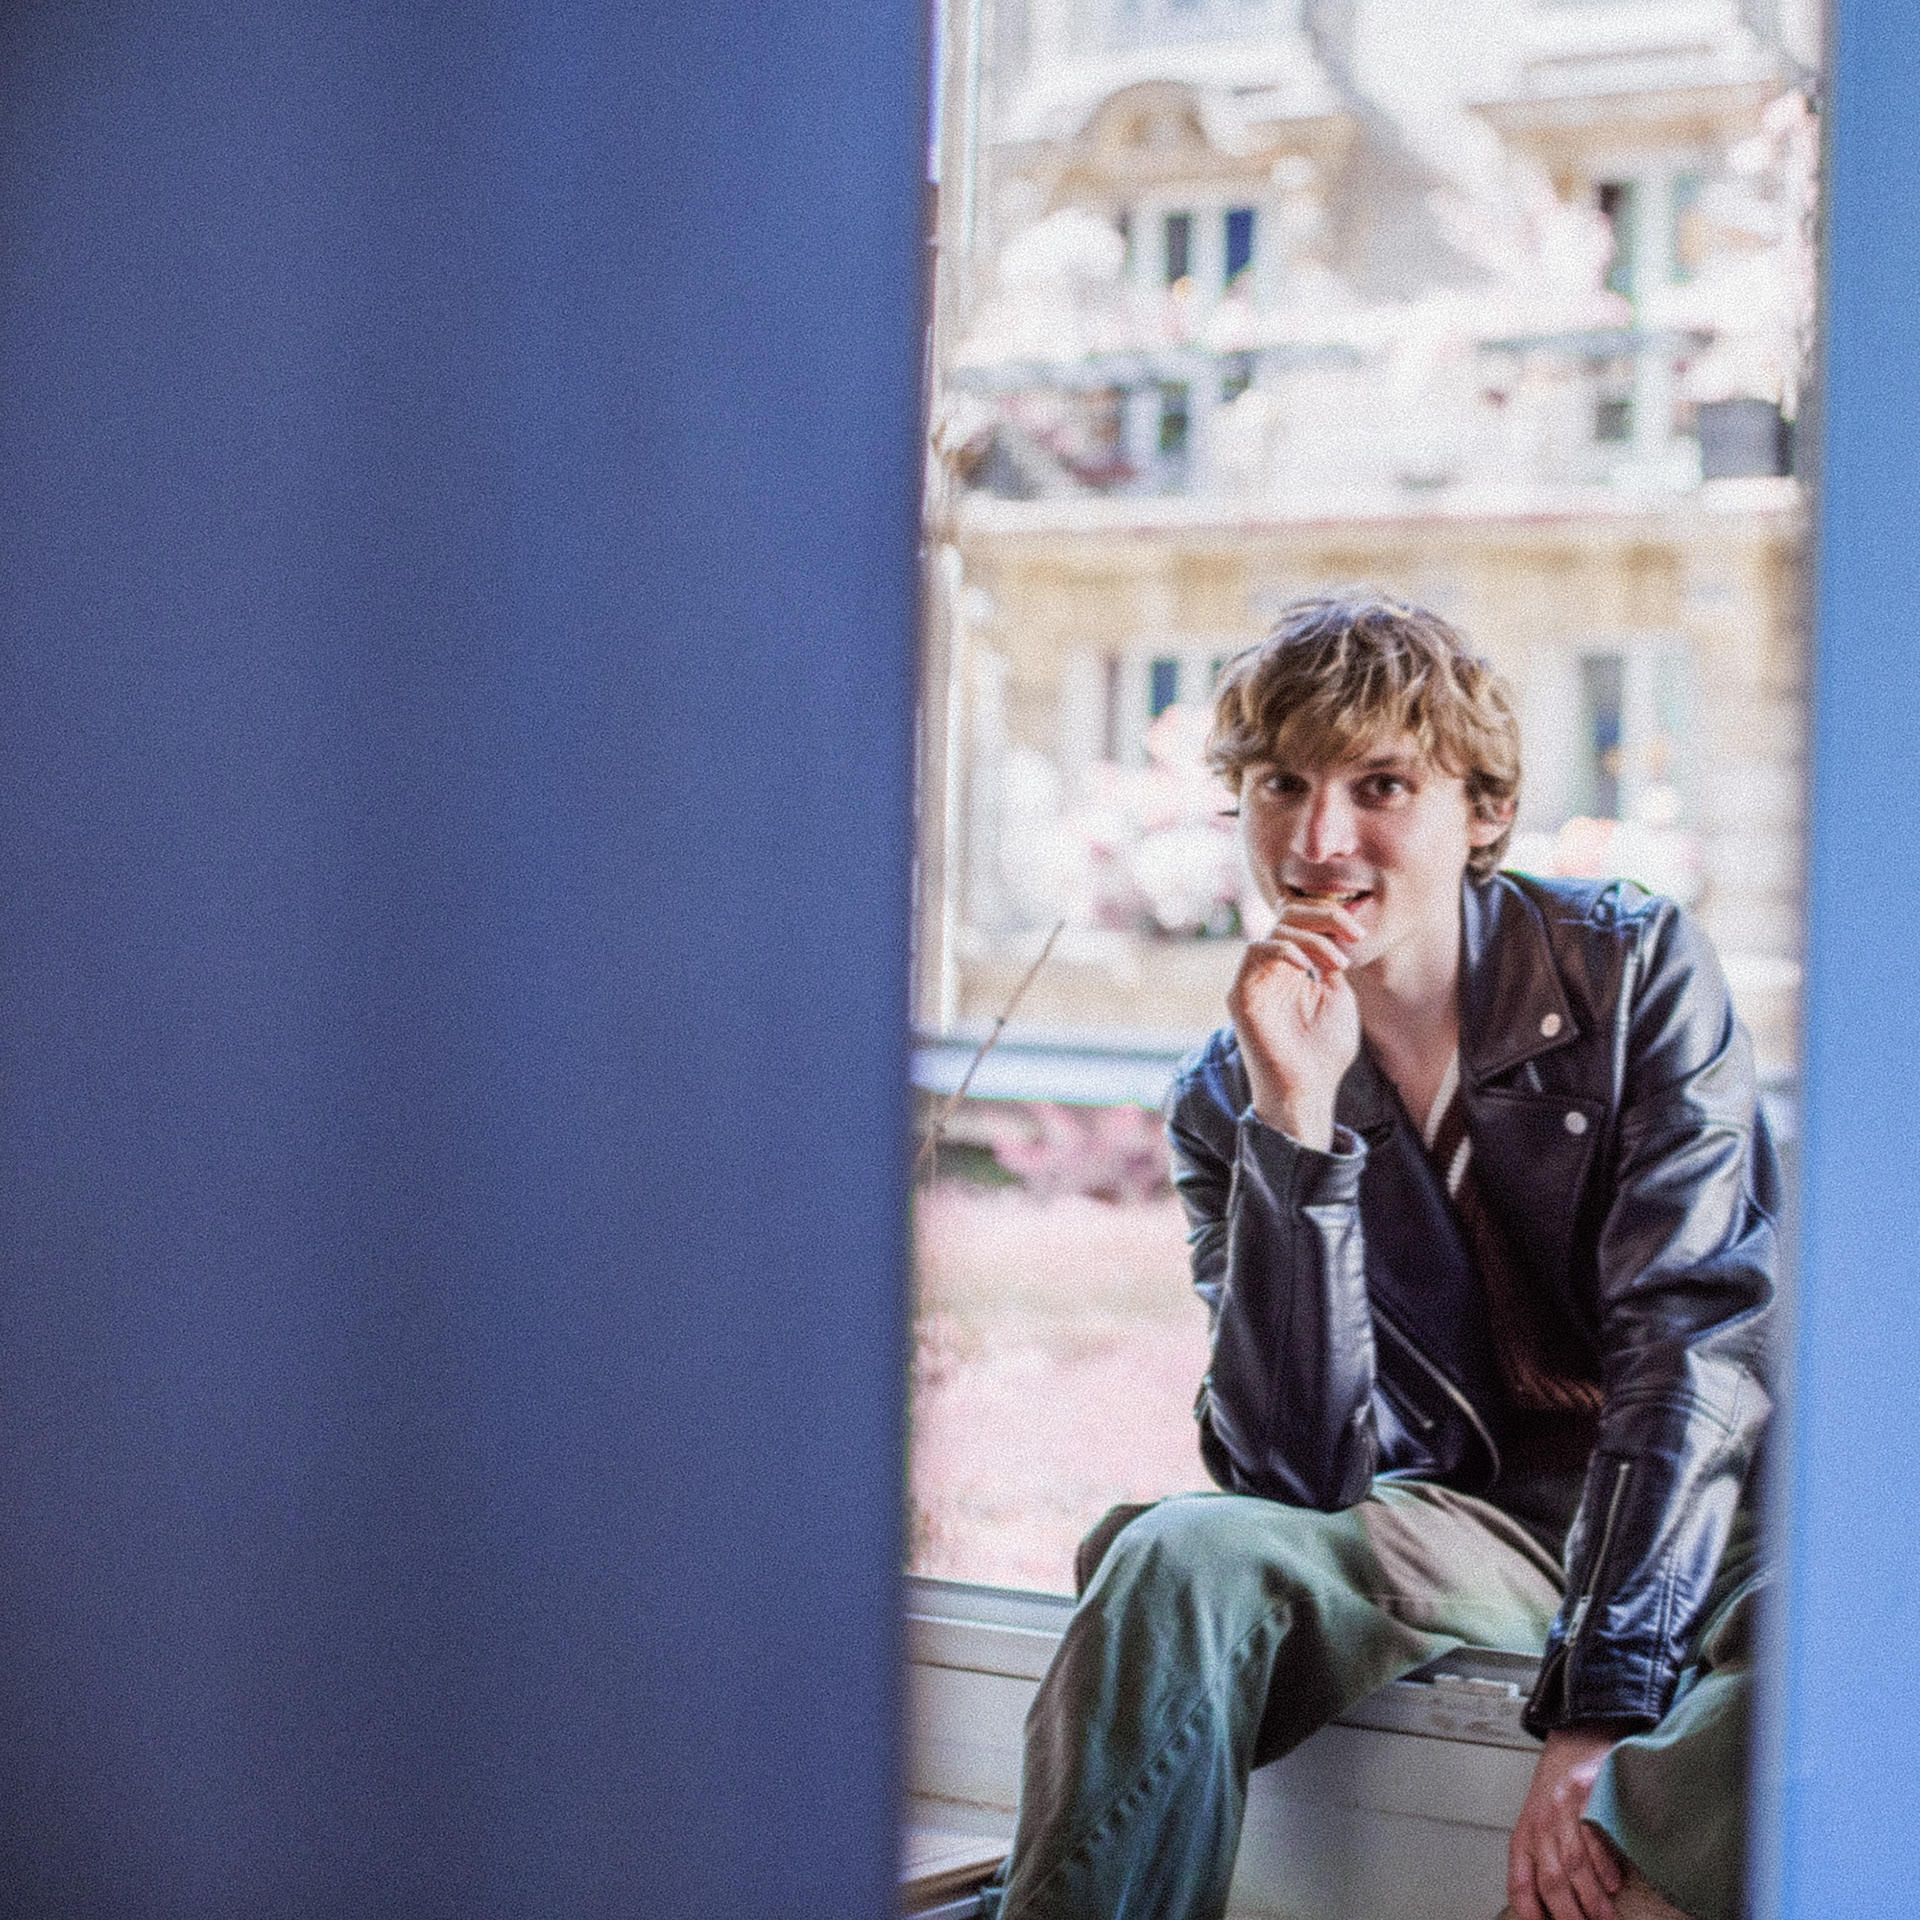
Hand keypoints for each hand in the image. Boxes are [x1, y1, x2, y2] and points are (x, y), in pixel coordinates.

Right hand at [1226, 899, 1362, 1150]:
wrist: (1308, 1089)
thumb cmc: (1324, 1053)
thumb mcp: (1337, 996)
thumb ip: (1328, 963)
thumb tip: (1330, 933)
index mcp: (1293, 970)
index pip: (1302, 922)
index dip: (1329, 917)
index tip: (1358, 935)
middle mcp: (1271, 970)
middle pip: (1287, 915)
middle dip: (1324, 915)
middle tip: (1352, 934)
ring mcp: (1255, 979)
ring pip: (1275, 928)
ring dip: (1312, 937)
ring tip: (1338, 964)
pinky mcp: (1241, 993)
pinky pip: (1255, 951)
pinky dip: (1284, 949)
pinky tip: (1307, 967)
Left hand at [1506, 1726, 1628, 1919]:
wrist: (1578, 1735)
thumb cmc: (1561, 1790)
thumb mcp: (1541, 1823)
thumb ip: (1544, 1860)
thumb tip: (1554, 1909)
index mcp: (1525, 1834)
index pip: (1519, 1883)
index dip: (1530, 1913)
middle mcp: (1540, 1822)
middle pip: (1551, 1881)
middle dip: (1569, 1916)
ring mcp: (1563, 1807)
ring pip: (1574, 1865)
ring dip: (1592, 1900)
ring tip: (1605, 1919)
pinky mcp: (1587, 1793)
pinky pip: (1593, 1836)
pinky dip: (1603, 1864)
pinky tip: (1613, 1883)